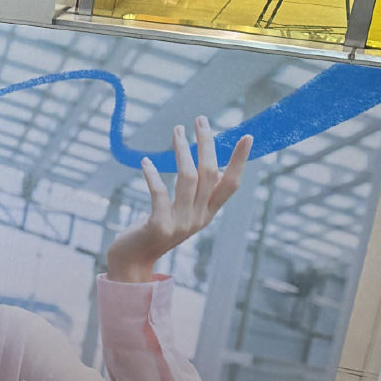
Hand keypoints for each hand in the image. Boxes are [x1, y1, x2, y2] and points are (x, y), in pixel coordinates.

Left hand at [106, 116, 252, 282]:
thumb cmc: (156, 229)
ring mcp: (180, 223)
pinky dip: (153, 174)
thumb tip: (212, 163)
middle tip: (200, 120)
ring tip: (177, 131)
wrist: (133, 261)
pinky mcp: (159, 226)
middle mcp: (198, 218)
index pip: (230, 184)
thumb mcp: (182, 211)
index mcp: (207, 213)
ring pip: (188, 178)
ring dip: (182, 151)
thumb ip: (197, 192)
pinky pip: (159, 193)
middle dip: (206, 144)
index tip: (247, 137)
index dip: (239, 161)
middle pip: (209, 174)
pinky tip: (146, 162)